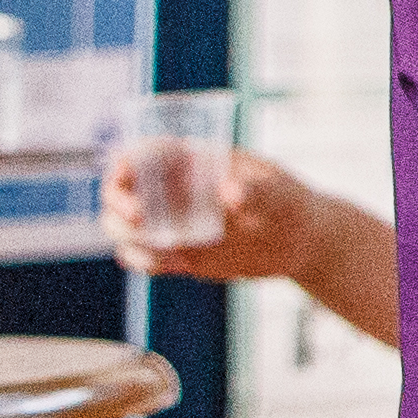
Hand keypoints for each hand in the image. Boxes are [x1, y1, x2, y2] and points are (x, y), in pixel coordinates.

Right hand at [105, 142, 324, 281]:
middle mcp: (171, 190)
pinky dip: (145, 262)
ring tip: (168, 250)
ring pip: (122, 226)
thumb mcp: (279, 193)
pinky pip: (142, 256)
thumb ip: (256, 191)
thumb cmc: (290, 203)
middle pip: (119, 189)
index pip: (143, 153)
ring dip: (128, 237)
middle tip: (137, 218)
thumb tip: (228, 192)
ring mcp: (170, 222)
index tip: (125, 176)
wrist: (301, 242)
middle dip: (116, 203)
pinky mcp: (175, 251)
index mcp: (192, 162)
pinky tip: (173, 264)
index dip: (124, 162)